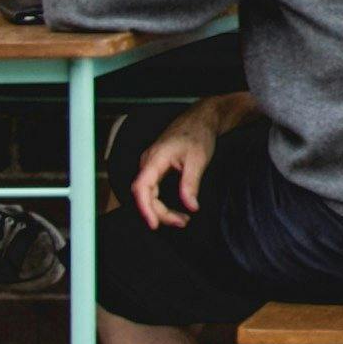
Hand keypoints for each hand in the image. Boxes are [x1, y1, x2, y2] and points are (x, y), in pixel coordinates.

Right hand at [131, 113, 219, 229]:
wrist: (200, 119)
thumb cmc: (198, 134)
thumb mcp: (198, 160)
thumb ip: (191, 184)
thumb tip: (191, 207)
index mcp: (155, 159)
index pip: (142, 187)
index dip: (145, 208)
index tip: (155, 224)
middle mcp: (148, 163)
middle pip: (145, 195)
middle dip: (161, 213)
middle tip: (182, 222)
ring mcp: (151, 166)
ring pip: (149, 194)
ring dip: (162, 210)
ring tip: (182, 220)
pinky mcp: (156, 168)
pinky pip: (153, 190)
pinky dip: (162, 203)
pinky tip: (175, 210)